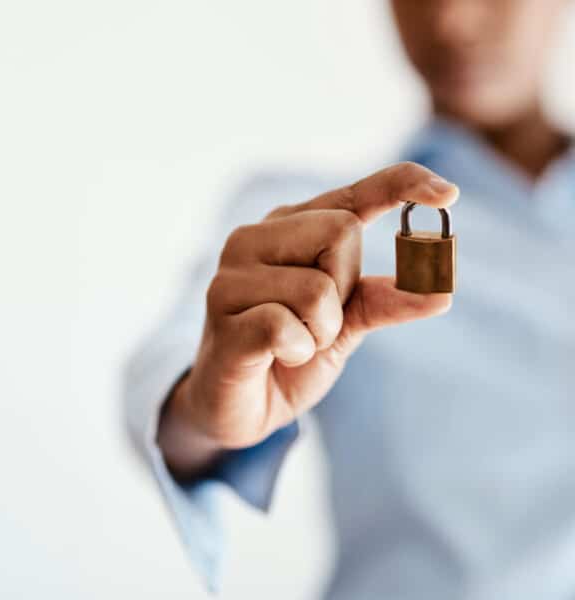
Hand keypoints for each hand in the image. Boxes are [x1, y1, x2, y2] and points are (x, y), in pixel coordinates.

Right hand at [158, 162, 458, 478]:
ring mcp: (231, 276)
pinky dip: (298, 351)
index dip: (401, 184)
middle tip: (316, 322)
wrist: (237, 408)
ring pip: (318, 287)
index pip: (351, 194)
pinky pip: (287, 326)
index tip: (448, 194)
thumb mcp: (344, 326)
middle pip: (342, 231)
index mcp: (286, 229)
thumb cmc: (287, 355)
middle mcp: (253, 239)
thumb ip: (383, 301)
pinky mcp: (222, 317)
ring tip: (292, 345)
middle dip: (346, 287)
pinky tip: (276, 357)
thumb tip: (441, 291)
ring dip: (321, 331)